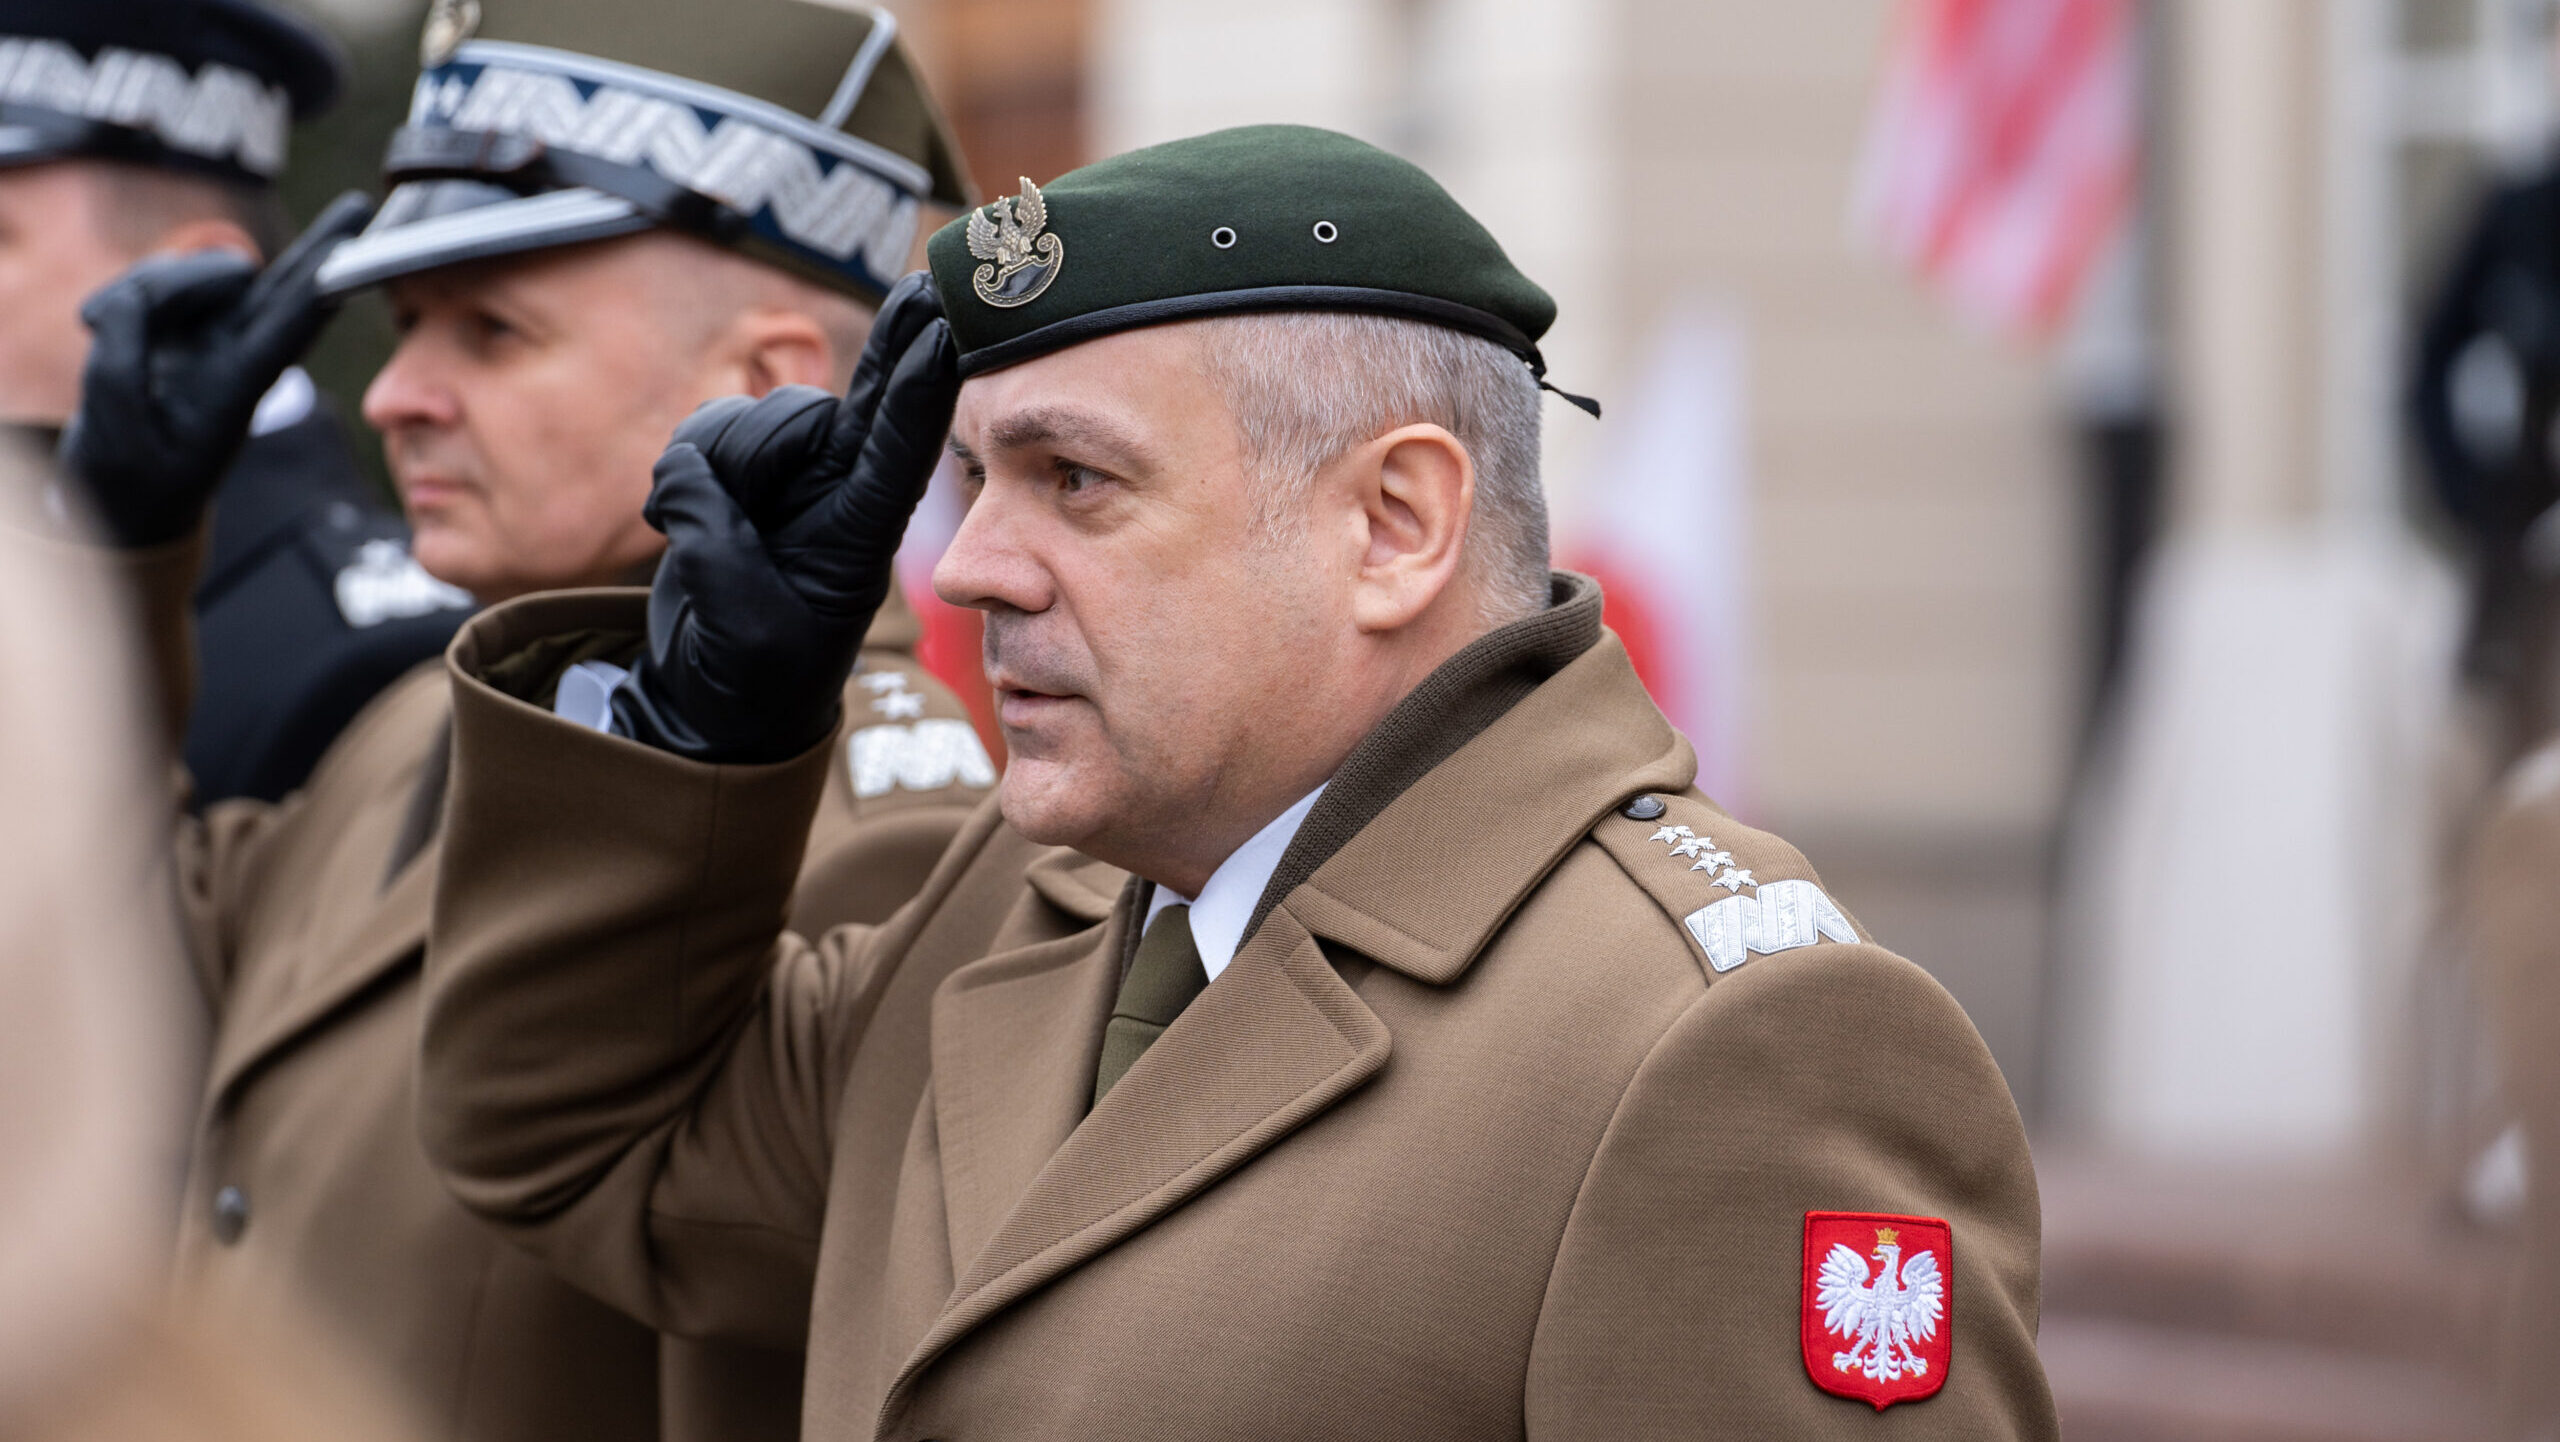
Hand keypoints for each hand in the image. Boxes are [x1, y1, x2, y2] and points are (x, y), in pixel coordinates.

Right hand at [60, 191, 372, 547]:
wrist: (118, 500)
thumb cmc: (127, 469)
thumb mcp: (113, 412)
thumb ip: (131, 339)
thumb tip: (158, 284)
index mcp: (236, 389)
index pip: (288, 324)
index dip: (322, 281)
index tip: (362, 251)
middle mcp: (236, 357)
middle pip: (286, 289)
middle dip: (322, 248)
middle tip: (358, 208)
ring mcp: (213, 340)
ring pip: (204, 276)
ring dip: (155, 284)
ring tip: (96, 325)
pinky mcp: (184, 329)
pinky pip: (164, 283)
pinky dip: (132, 293)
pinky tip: (96, 322)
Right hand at [610, 272, 959, 763]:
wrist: (713, 699)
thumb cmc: (749, 673)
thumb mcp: (738, 619)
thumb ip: (713, 538)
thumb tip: (688, 471)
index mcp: (859, 535)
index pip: (900, 447)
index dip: (922, 385)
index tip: (951, 328)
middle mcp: (833, 494)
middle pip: (848, 403)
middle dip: (892, 345)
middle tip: (930, 280)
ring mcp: (786, 481)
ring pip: (761, 416)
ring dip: (729, 454)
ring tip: (702, 526)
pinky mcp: (735, 478)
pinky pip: (706, 435)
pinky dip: (686, 466)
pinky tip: (673, 517)